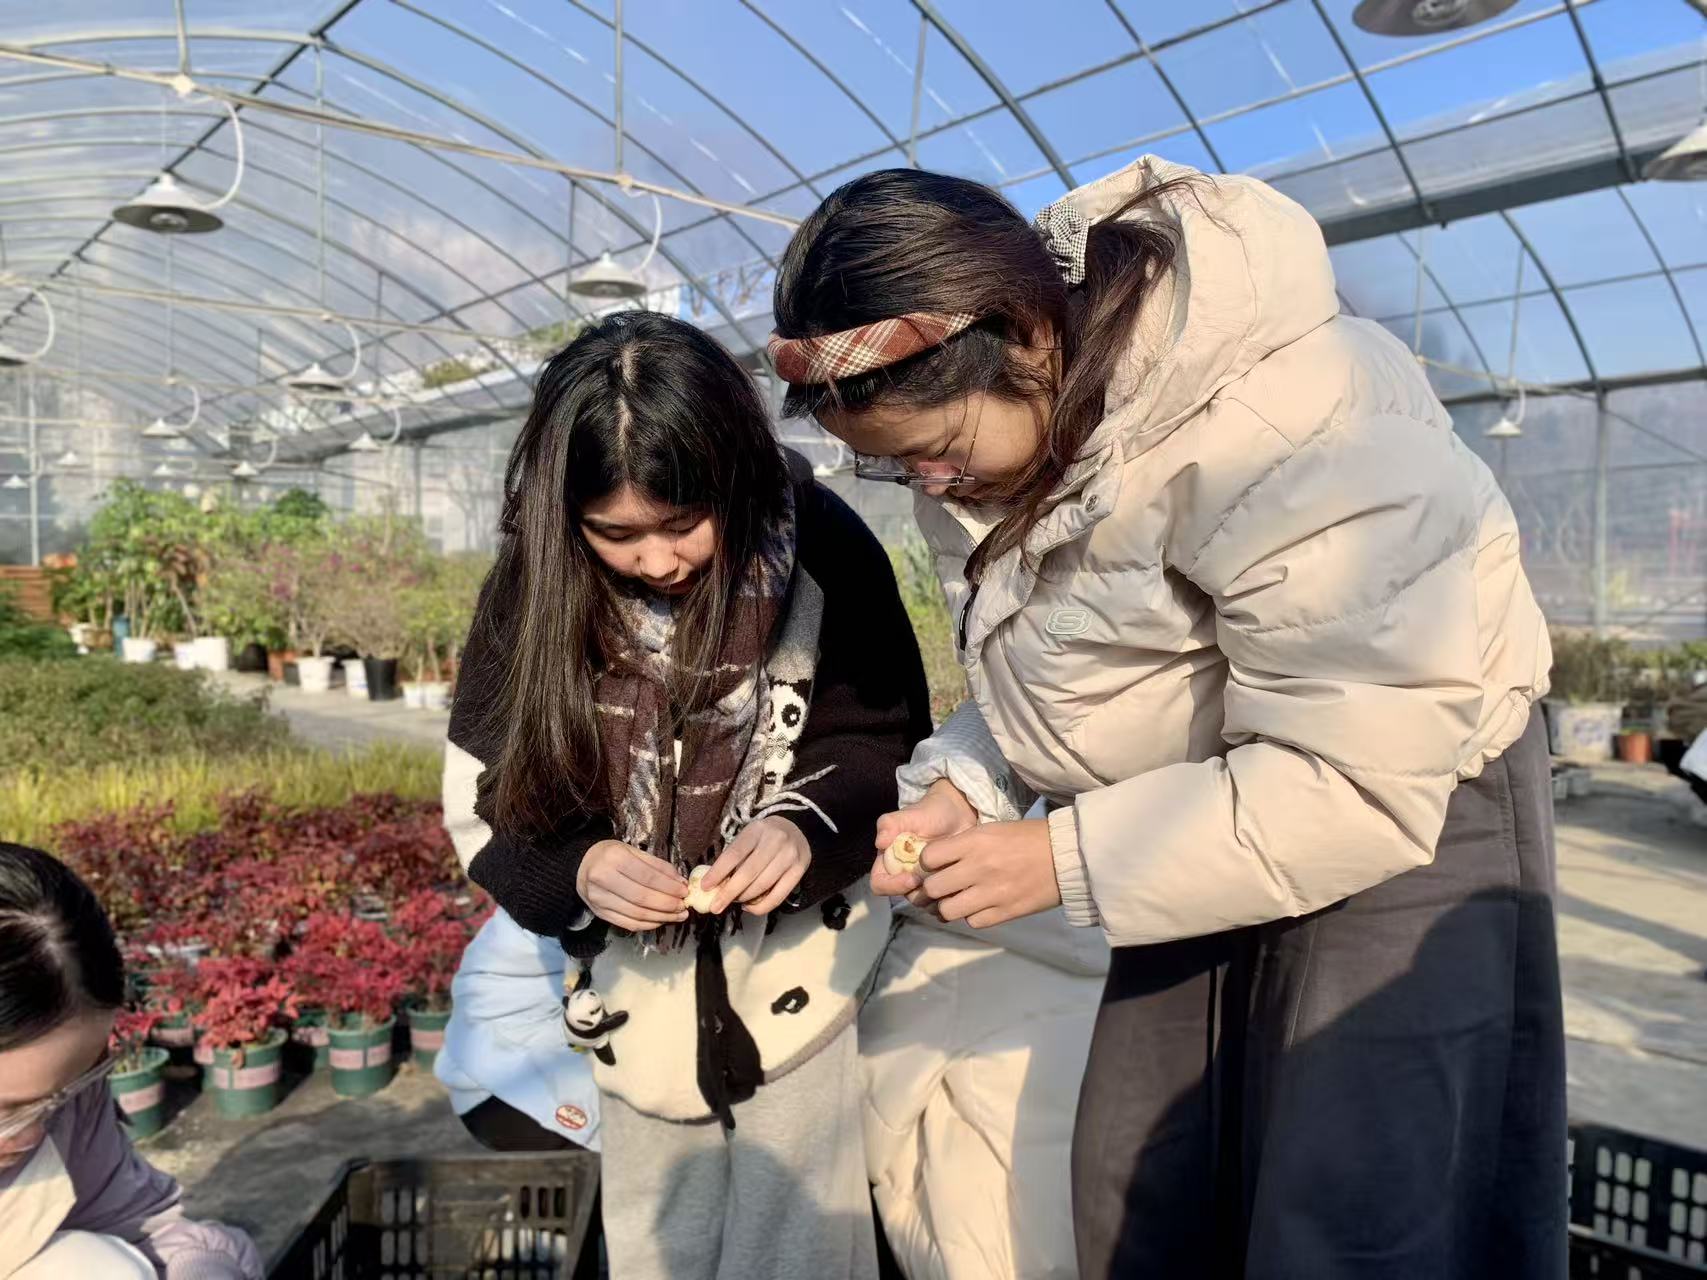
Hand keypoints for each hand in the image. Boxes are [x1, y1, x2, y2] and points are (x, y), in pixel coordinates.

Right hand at [576, 840, 687, 932]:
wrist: (582, 865)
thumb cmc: (612, 855)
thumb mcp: (634, 851)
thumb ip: (658, 867)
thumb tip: (681, 883)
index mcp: (614, 858)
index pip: (648, 877)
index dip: (669, 888)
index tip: (685, 892)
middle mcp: (603, 878)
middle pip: (642, 898)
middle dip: (667, 905)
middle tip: (683, 907)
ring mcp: (599, 899)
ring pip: (636, 914)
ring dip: (661, 917)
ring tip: (677, 916)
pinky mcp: (599, 913)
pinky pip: (628, 924)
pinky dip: (647, 924)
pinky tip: (660, 920)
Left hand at [702, 817, 811, 915]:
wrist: (796, 830)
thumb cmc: (763, 838)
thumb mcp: (747, 838)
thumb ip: (733, 858)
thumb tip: (713, 885)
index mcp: (757, 830)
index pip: (734, 853)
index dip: (718, 872)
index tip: (705, 887)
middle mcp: (775, 841)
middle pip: (748, 872)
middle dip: (729, 893)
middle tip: (715, 906)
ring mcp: (789, 856)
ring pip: (762, 886)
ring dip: (744, 898)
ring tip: (734, 901)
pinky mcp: (799, 871)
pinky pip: (778, 897)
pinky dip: (761, 907)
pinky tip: (749, 906)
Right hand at [871, 778, 976, 899]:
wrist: (958, 814)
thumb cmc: (930, 812)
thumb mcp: (910, 815)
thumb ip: (890, 824)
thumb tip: (880, 842)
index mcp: (890, 862)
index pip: (880, 884)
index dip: (892, 886)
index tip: (912, 878)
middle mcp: (904, 876)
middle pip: (905, 897)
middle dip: (921, 893)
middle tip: (938, 879)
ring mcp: (925, 883)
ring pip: (925, 904)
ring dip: (937, 898)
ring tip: (952, 881)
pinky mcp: (943, 887)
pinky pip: (943, 905)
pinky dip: (951, 901)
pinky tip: (961, 887)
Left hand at [915, 818, 1059, 928]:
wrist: (1066, 856)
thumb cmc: (1028, 838)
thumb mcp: (992, 831)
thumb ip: (964, 846)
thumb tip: (936, 862)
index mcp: (974, 842)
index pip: (929, 857)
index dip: (926, 863)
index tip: (933, 866)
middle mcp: (978, 867)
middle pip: (933, 887)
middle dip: (931, 889)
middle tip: (939, 887)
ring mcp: (991, 893)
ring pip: (948, 910)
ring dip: (948, 906)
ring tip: (956, 900)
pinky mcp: (1005, 912)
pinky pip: (972, 922)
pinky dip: (971, 916)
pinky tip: (978, 907)